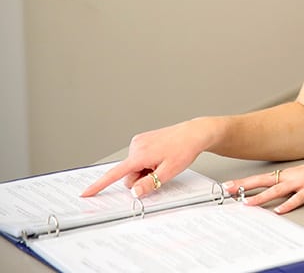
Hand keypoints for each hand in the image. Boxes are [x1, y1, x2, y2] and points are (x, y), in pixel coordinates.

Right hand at [81, 118, 215, 197]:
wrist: (193, 133)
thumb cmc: (184, 149)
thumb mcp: (169, 172)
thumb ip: (149, 184)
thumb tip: (134, 192)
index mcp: (139, 155)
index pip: (115, 173)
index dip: (100, 185)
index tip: (86, 193)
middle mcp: (136, 146)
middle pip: (128, 174)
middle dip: (140, 178)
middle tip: (159, 172)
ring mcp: (138, 142)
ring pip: (134, 167)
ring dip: (145, 170)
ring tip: (162, 162)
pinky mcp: (142, 140)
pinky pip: (138, 159)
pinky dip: (147, 162)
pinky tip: (160, 157)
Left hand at [224, 154, 303, 213]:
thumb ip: (296, 182)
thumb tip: (284, 190)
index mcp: (292, 173)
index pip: (264, 177)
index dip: (245, 182)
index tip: (230, 185)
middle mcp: (294, 175)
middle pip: (264, 180)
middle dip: (243, 186)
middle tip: (226, 190)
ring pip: (277, 189)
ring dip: (261, 197)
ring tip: (247, 203)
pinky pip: (299, 198)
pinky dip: (288, 205)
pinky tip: (279, 211)